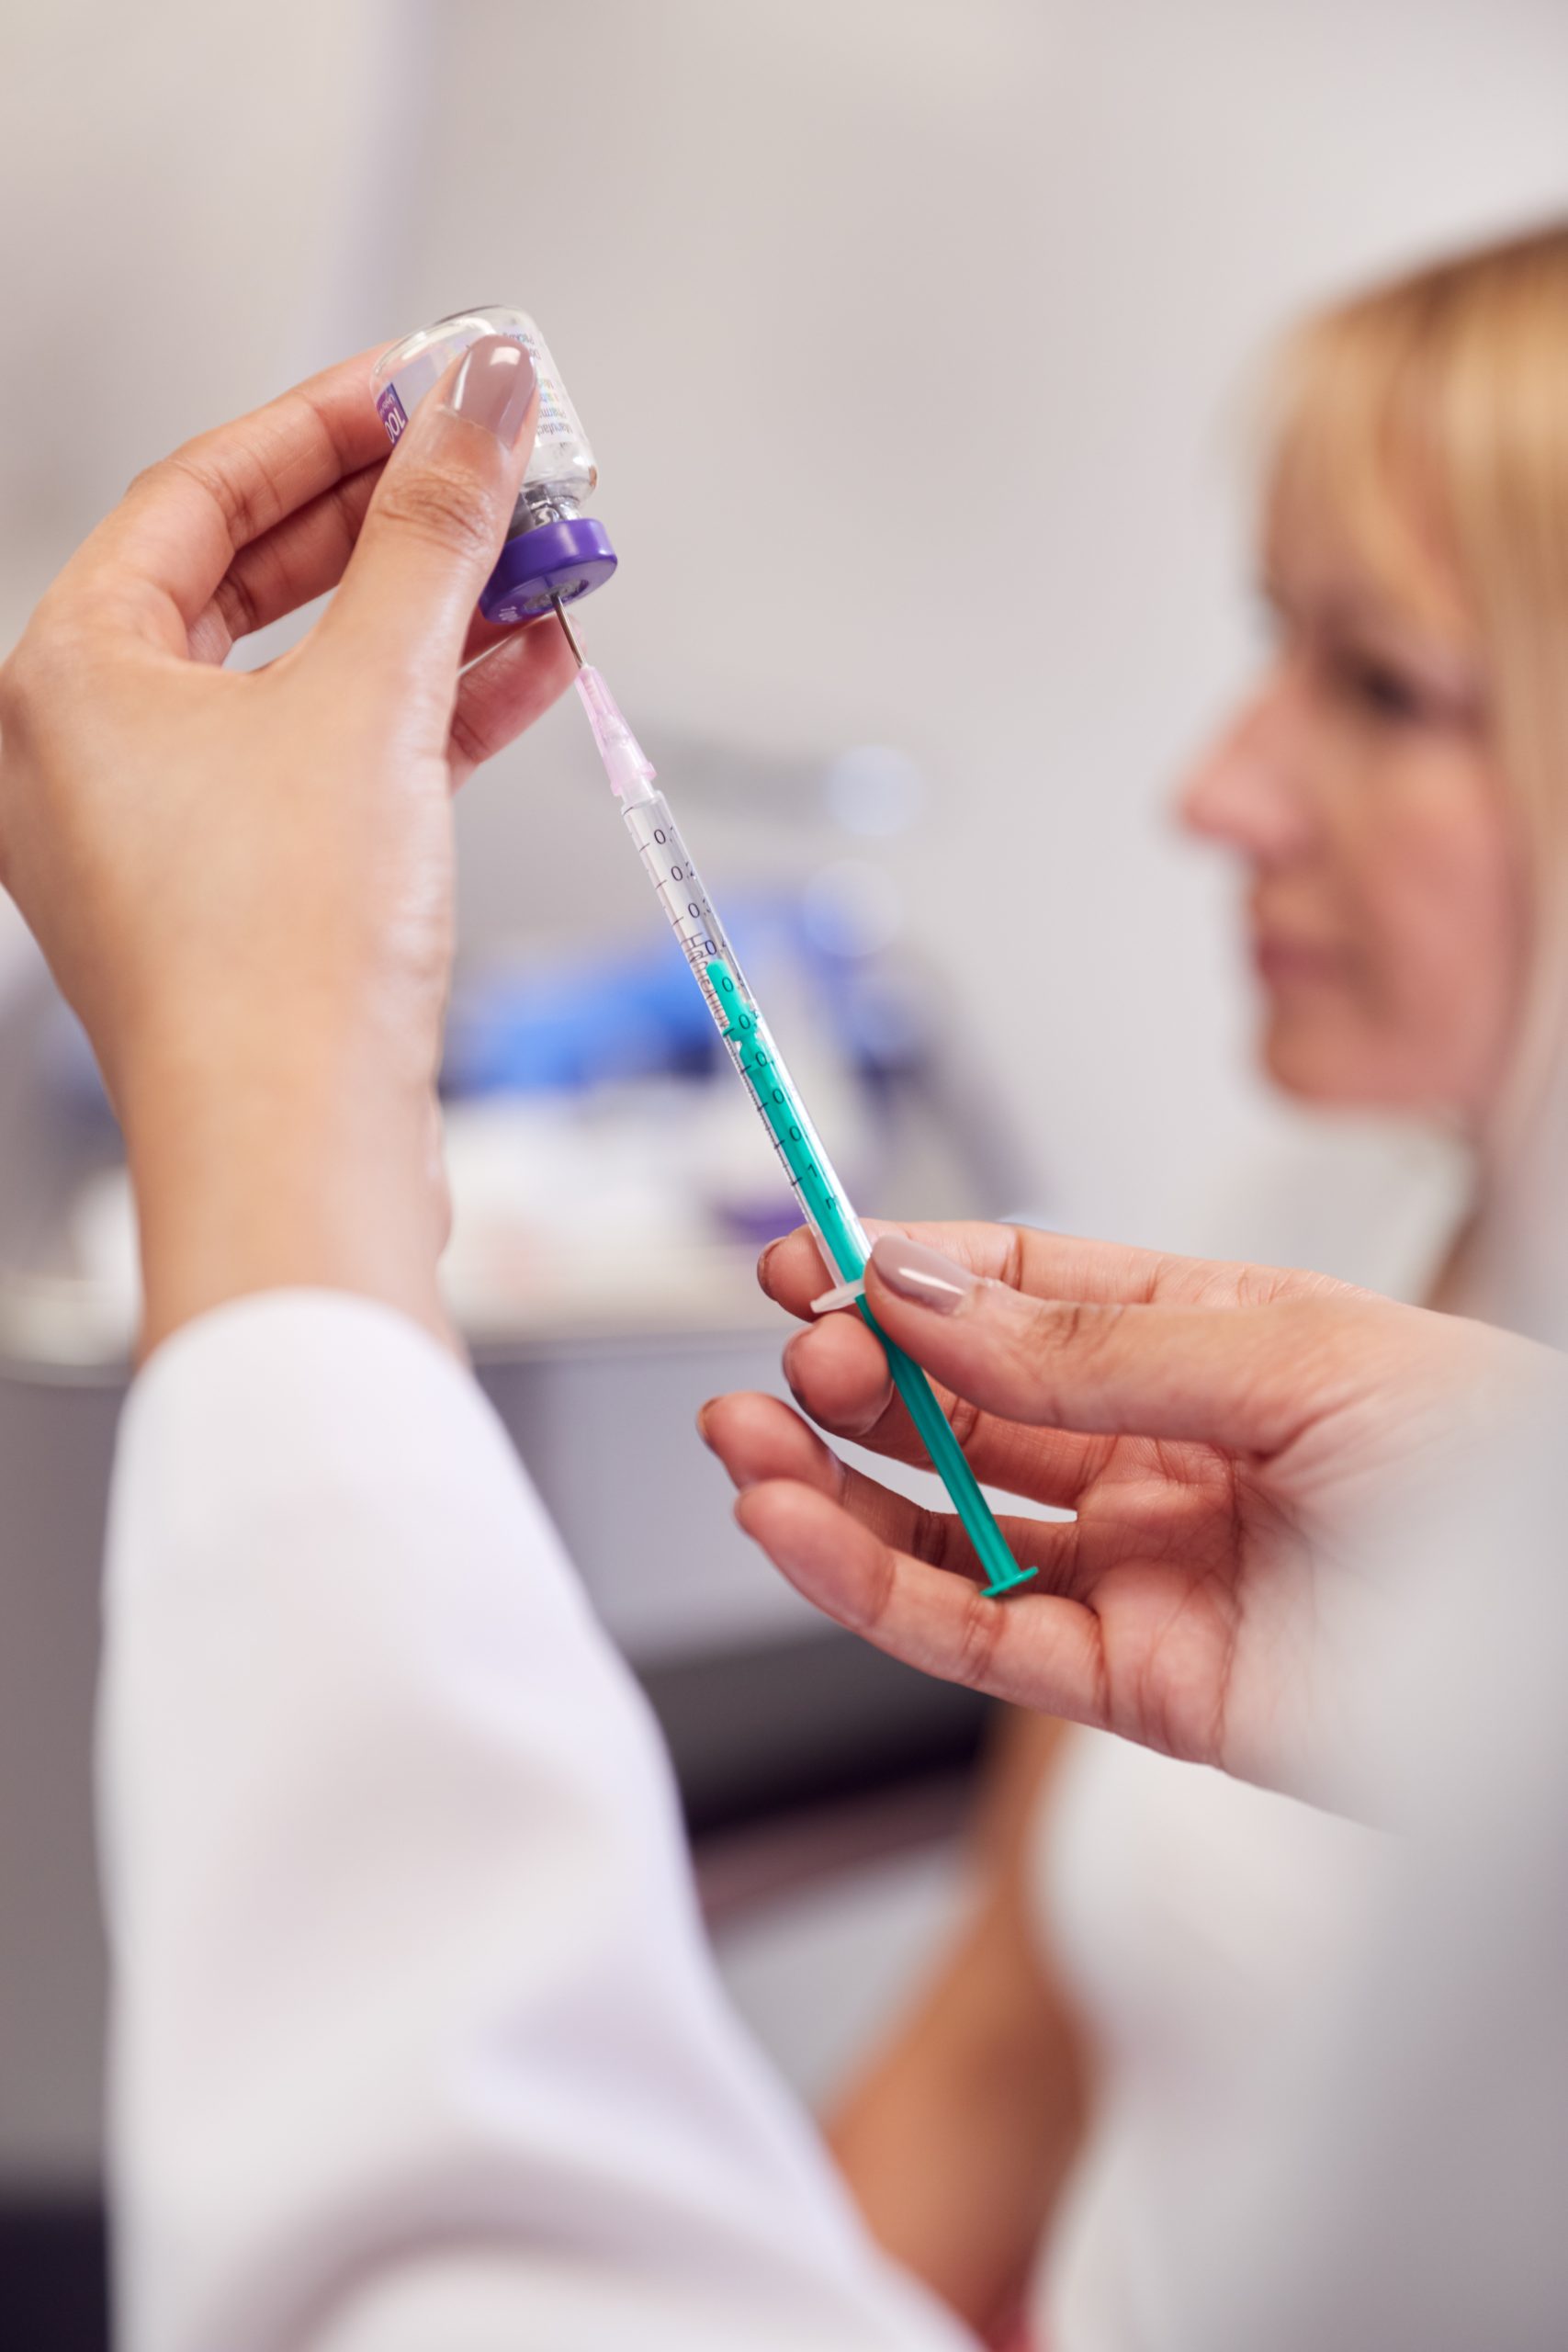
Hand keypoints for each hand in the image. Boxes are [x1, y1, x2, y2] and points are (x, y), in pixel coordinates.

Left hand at [0, 335, 576, 1352]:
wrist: (301, 1151)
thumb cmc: (275, 959)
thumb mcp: (370, 700)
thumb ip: (433, 536)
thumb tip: (482, 402)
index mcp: (68, 676)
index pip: (202, 491)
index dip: (332, 422)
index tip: (436, 382)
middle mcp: (97, 747)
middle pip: (261, 578)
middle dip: (402, 524)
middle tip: (507, 467)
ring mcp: (173, 827)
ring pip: (314, 676)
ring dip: (438, 618)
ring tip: (547, 563)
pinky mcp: (253, 894)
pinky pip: (342, 763)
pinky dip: (434, 714)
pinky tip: (530, 670)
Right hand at [700, 1223, 1557, 1804]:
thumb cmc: (1503, 1474)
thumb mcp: (1303, 1359)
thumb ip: (1098, 1348)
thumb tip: (928, 1293)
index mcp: (1213, 1343)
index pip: (1024, 1295)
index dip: (911, 1276)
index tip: (810, 1255)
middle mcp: (1164, 1453)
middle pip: (966, 1407)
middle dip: (863, 1374)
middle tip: (795, 1348)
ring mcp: (1145, 1570)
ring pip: (947, 1525)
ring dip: (834, 1484)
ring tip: (747, 1437)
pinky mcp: (1136, 1686)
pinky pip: (976, 1632)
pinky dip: (873, 1584)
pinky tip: (800, 1529)